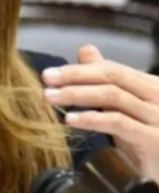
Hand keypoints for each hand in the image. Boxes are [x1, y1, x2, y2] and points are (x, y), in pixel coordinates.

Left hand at [41, 45, 158, 181]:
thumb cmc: (146, 142)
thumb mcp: (126, 108)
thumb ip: (108, 80)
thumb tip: (86, 50)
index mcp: (151, 86)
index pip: (112, 69)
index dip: (79, 69)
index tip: (49, 74)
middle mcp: (158, 97)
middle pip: (112, 77)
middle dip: (74, 76)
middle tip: (45, 80)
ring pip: (113, 96)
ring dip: (77, 94)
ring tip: (50, 97)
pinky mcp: (155, 140)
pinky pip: (118, 123)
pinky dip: (92, 118)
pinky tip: (70, 119)